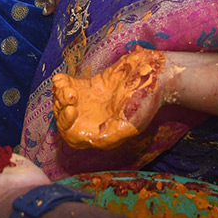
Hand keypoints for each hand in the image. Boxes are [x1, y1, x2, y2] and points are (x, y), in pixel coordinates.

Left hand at [52, 47, 171, 149]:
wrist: (158, 75)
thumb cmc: (146, 100)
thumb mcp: (131, 123)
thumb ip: (110, 135)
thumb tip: (90, 142)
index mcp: (101, 132)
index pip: (72, 136)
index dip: (66, 125)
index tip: (70, 109)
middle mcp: (93, 119)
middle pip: (64, 119)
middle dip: (61, 106)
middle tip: (69, 94)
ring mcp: (90, 102)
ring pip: (64, 102)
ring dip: (59, 94)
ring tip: (66, 85)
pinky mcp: (91, 86)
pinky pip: (70, 87)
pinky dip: (62, 83)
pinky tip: (62, 78)